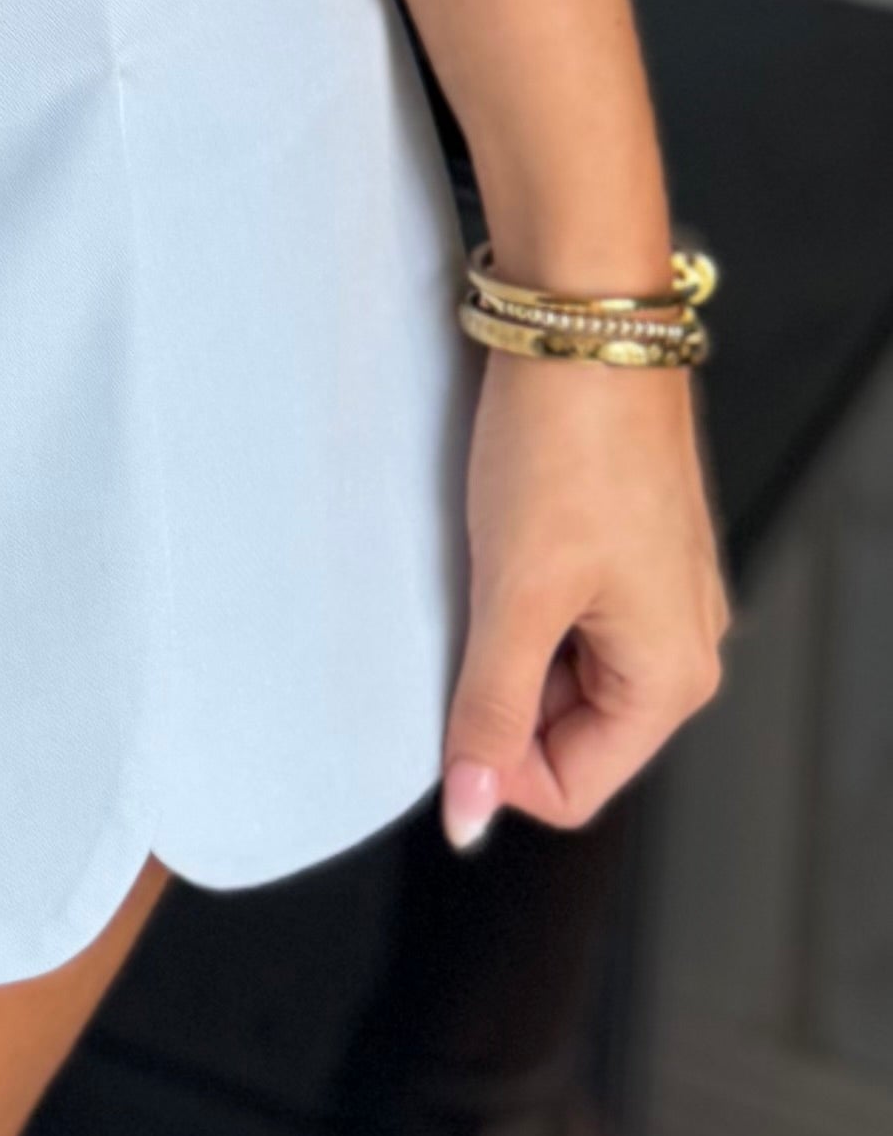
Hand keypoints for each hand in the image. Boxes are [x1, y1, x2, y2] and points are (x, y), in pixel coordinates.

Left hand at [440, 348, 729, 850]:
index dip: (497, 758)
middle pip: (566, 733)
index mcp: (672, 678)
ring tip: (495, 562)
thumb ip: (488, 710)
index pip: (569, 787)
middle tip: (475, 608)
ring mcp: (659, 597)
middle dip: (504, 687)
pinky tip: (507, 537)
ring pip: (560, 671)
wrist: (584, 323)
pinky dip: (525, 593)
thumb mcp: (515, 593)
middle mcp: (681, 646)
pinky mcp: (631, 551)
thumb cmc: (567, 446)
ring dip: (510, 635)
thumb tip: (468, 812)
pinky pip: (567, 615)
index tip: (453, 693)